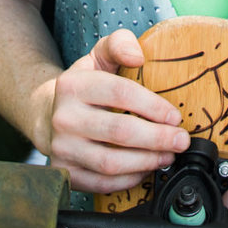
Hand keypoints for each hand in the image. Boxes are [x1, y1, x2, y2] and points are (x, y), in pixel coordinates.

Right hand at [31, 28, 190, 194]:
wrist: (47, 115)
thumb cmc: (84, 87)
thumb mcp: (98, 57)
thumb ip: (119, 44)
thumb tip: (138, 55)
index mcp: (73, 85)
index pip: (120, 93)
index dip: (153, 106)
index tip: (175, 116)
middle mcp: (64, 117)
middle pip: (119, 132)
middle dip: (158, 138)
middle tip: (181, 140)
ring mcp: (62, 148)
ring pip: (111, 162)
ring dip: (147, 161)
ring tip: (167, 155)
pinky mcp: (65, 172)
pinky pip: (101, 183)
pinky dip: (128, 180)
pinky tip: (144, 170)